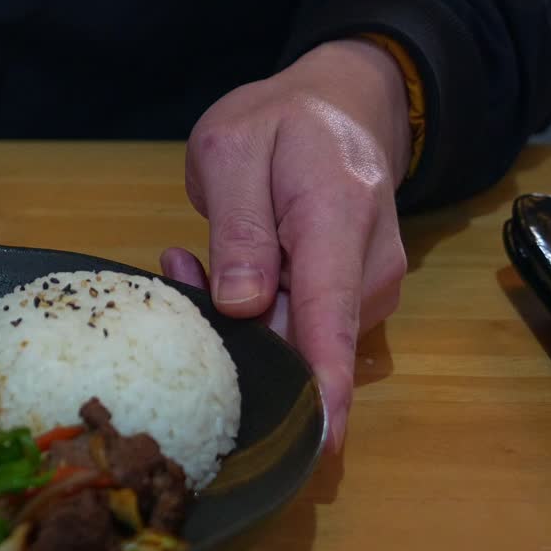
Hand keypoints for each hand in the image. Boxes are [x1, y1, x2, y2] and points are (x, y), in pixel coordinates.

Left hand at [161, 38, 411, 453]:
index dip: (321, 385)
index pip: (330, 315)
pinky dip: (252, 311)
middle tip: (181, 270)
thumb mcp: (233, 148)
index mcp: (338, 218)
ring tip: (195, 257)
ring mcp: (367, 288)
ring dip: (237, 317)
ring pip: (294, 337)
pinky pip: (296, 327)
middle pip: (304, 338)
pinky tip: (224, 268)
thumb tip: (243, 306)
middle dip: (235, 331)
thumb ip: (238, 227)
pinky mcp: (354, 302)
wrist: (338, 107)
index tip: (314, 442)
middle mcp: (368, 265)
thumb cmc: (278, 123)